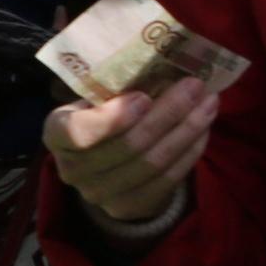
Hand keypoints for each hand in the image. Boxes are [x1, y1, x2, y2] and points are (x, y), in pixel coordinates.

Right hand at [44, 77, 215, 232]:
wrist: (102, 165)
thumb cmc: (101, 116)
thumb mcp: (94, 97)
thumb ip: (114, 83)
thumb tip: (159, 58)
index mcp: (56, 134)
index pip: (77, 132)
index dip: (113, 118)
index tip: (144, 96)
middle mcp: (71, 169)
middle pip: (127, 146)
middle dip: (167, 113)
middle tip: (195, 86)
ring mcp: (98, 194)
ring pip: (152, 163)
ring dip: (186, 131)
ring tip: (209, 103)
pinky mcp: (127, 208)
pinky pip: (166, 180)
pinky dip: (189, 153)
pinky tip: (204, 130)